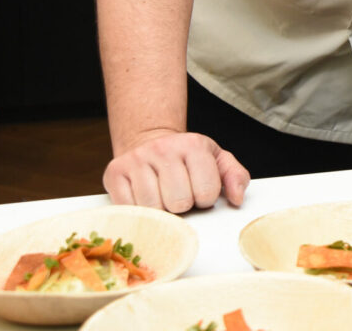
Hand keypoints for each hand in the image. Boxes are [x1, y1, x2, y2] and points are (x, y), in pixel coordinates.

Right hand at [102, 129, 249, 212]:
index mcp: (193, 145)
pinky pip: (129, 208)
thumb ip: (235, 177)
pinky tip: (145, 197)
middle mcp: (163, 148)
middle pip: (179, 202)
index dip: (205, 198)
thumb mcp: (216, 159)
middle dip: (183, 205)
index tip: (199, 190)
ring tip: (162, 195)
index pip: (206, 192)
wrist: (150, 141)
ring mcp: (136, 159)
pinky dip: (139, 210)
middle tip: (179, 194)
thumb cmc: (186, 157)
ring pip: (153, 208)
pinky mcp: (114, 173)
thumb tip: (237, 200)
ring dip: (161, 209)